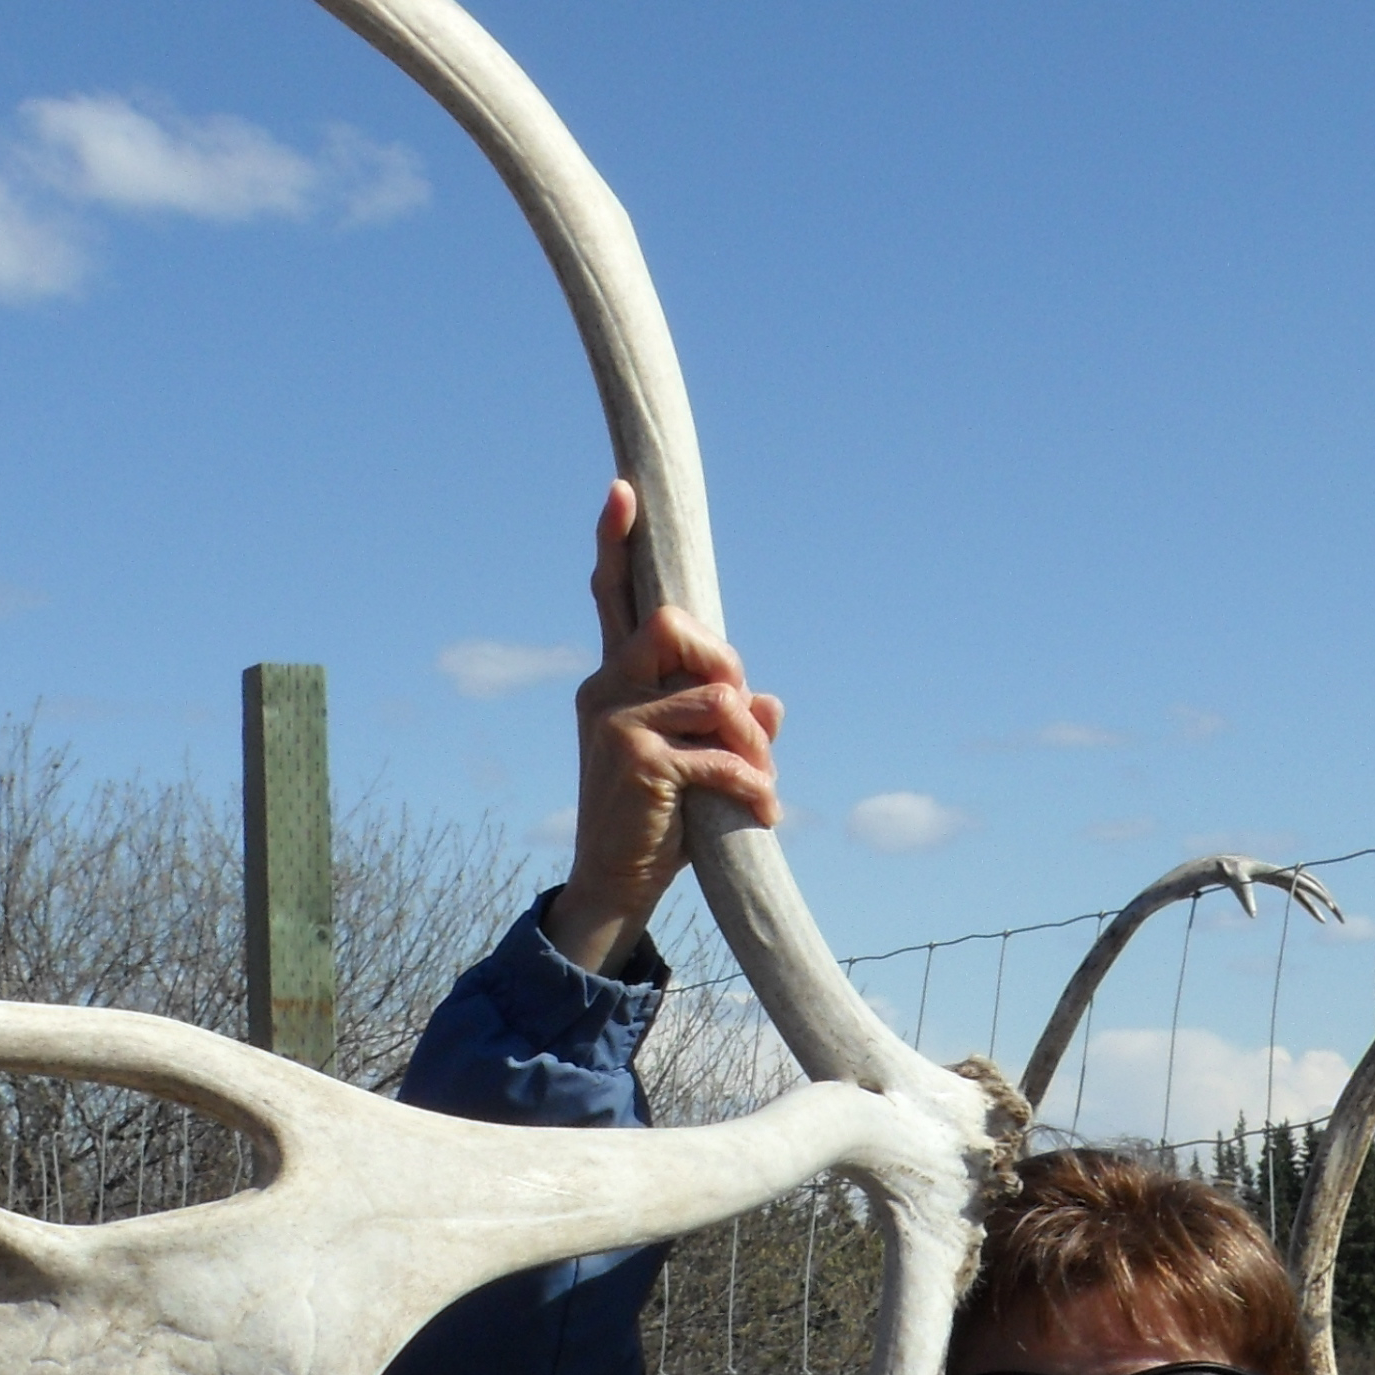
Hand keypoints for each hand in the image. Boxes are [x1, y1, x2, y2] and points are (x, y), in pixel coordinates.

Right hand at [545, 482, 783, 975]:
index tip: (622, 490)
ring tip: (761, 783)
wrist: (615, 885)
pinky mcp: (637, 762)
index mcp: (612, 680)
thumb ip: (728, 725)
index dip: (615, 543)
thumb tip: (770, 704)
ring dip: (754, 745)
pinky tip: (765, 812)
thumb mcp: (696, 762)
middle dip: (727, 667)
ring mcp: (615, 723)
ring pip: (716, 698)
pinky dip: (754, 785)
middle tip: (746, 724)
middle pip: (676, 627)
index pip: (611, 597)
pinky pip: (721, 754)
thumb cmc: (658, 820)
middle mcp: (604, 689)